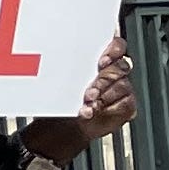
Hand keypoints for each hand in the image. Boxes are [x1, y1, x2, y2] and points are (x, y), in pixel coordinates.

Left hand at [27, 36, 134, 162]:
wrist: (65, 123)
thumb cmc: (63, 97)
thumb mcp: (58, 79)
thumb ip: (59, 66)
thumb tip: (41, 59)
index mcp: (101, 58)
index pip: (117, 46)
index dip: (114, 50)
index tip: (102, 61)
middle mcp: (115, 71)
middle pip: (120, 67)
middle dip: (103, 80)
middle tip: (89, 93)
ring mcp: (122, 87)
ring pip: (121, 86)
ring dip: (103, 96)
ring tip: (87, 105)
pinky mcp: (127, 104)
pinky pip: (124, 103)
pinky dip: (107, 108)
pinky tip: (92, 112)